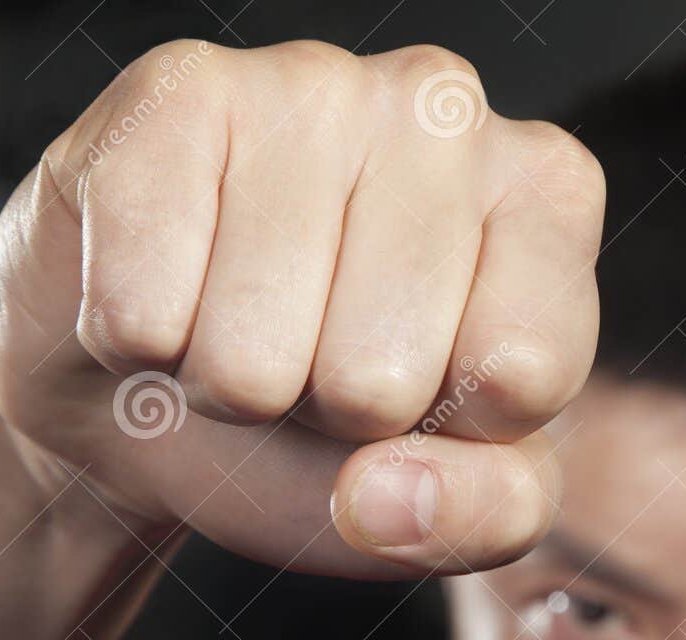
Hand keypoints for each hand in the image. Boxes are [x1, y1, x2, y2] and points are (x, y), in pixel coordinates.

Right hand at [0, 39, 602, 576]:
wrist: (155, 387)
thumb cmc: (329, 426)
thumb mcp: (449, 498)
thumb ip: (484, 513)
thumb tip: (379, 497)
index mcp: (549, 196)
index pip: (524, 371)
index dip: (453, 430)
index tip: (428, 393)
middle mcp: (444, 108)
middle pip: (379, 376)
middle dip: (329, 413)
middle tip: (312, 365)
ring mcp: (309, 81)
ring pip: (251, 351)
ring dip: (228, 384)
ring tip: (239, 329)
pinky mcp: (173, 95)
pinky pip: (142, 311)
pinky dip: (136, 344)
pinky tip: (164, 290)